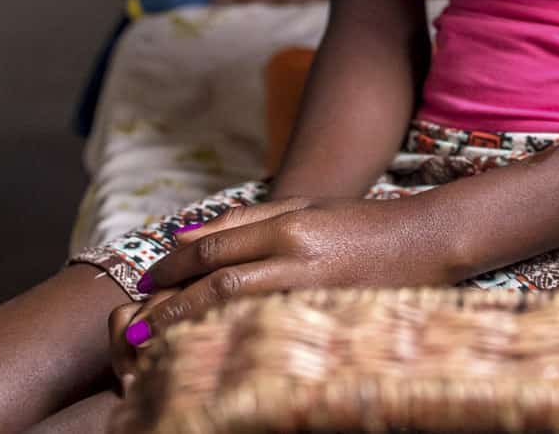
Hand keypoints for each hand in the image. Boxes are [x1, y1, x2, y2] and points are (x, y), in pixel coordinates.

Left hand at [108, 194, 464, 363]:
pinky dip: (229, 338)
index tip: (146, 282)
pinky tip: (208, 350)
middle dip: (171, 302)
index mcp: (287, 225)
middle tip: (137, 323)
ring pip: (233, 307)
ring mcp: (310, 287)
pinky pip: (264, 329)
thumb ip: (247, 221)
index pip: (214, 246)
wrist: (422, 243)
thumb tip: (186, 238)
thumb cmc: (359, 224)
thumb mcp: (304, 208)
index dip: (173, 266)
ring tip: (158, 342)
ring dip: (190, 324)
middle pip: (215, 279)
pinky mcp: (324, 312)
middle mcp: (294, 254)